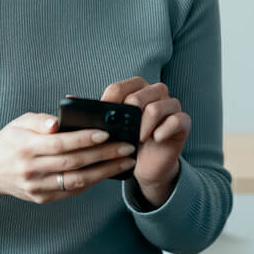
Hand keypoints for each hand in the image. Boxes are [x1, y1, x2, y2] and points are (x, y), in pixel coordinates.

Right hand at [0, 112, 137, 202]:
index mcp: (25, 147)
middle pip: (73, 163)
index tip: (107, 134)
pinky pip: (71, 191)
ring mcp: (36, 187)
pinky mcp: (42, 199)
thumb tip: (57, 123)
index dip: (85, 139)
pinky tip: (107, 172)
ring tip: (125, 162)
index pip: (60, 144)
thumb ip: (40, 121)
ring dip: (105, 172)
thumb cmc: (11, 140)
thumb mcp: (20, 122)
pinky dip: (92, 182)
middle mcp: (31, 169)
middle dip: (104, 155)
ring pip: (76, 181)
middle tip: (127, 147)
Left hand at [101, 77, 190, 206]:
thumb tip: (70, 99)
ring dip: (145, 124)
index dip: (112, 98)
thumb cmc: (126, 145)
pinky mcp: (183, 122)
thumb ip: (95, 114)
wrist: (145, 167)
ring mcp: (172, 106)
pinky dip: (163, 130)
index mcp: (136, 90)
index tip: (104, 112)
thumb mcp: (109, 130)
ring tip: (138, 138)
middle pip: (141, 93)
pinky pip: (177, 119)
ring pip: (158, 105)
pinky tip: (155, 139)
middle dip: (129, 113)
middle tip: (125, 130)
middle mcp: (156, 94)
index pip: (123, 85)